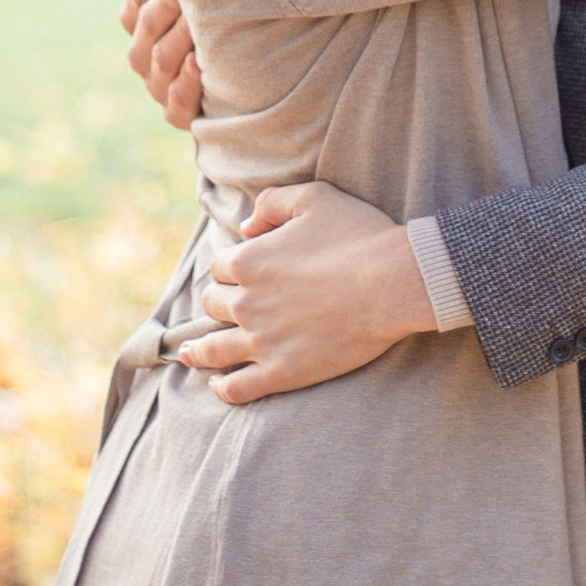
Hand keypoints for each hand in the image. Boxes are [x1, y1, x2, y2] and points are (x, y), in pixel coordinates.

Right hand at [120, 0, 201, 131]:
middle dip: (167, 3)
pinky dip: (186, 85)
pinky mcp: (179, 116)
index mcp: (139, 27)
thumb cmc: (211, 28)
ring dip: (178, 39)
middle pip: (147, 26)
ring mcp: (159, 88)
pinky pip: (177, 104)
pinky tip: (198, 65)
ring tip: (196, 21)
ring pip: (159, 61)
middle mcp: (143, 58)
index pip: (134, 1)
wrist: (241, 86)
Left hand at [175, 181, 435, 403]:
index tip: (243, 274)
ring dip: (198, 351)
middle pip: (213, 305)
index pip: (219, 267)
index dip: (231, 268)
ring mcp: (262, 341)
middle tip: (227, 310)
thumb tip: (245, 228)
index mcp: (248, 261)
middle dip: (219, 304)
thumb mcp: (313, 197)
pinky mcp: (283, 372)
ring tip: (190, 355)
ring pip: (214, 349)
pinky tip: (218, 386)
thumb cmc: (359, 236)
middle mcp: (246, 303)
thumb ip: (271, 204)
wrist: (394, 283)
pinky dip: (222, 388)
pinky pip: (238, 388)